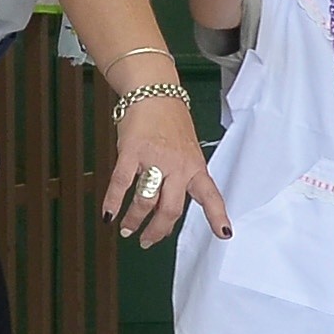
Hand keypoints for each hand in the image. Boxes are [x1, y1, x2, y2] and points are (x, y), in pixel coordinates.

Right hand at [106, 93, 225, 245]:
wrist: (154, 92)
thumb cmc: (170, 122)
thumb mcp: (186, 151)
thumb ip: (180, 178)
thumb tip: (164, 209)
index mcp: (195, 166)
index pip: (210, 195)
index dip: (217, 216)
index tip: (225, 233)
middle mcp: (178, 165)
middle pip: (171, 209)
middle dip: (158, 230)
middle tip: (148, 240)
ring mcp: (155, 159)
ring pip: (146, 201)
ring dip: (134, 219)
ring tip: (126, 228)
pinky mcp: (132, 151)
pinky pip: (121, 183)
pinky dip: (113, 202)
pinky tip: (108, 214)